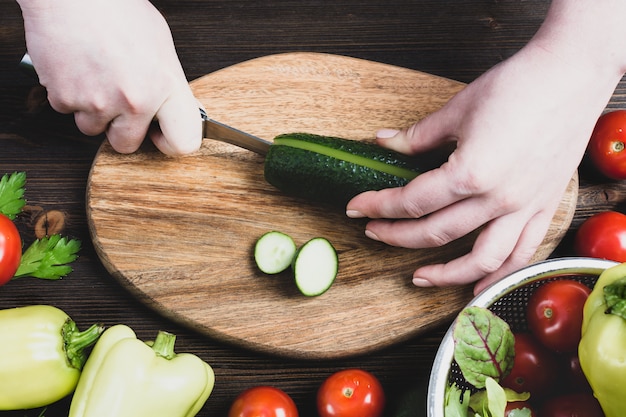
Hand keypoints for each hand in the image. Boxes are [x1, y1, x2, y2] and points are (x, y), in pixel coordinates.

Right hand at [17, 0, 200, 154]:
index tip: (159, 133)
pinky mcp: (66, 98)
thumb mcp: (160, 44)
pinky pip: (68, 110)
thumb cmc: (115, 9)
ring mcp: (99, 102)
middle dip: (121, 128)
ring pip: (93, 128)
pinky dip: (69, 94)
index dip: (169, 142)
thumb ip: (165, 82)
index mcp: (166, 85)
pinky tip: (76, 67)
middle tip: (116, 101)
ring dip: (92, 110)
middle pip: (127, 144)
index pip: (183, 142)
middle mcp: (136, 100)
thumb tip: (169, 106)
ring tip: (94, 74)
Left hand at [347, 30, 623, 293]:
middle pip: (436, 233)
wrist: (572, 73)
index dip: (378, 206)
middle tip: (372, 232)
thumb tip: (382, 144)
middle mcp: (497, 198)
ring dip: (446, 275)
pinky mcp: (544, 207)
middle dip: (396, 236)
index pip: (411, 201)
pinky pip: (522, 254)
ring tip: (419, 277)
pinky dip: (499, 276)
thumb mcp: (456, 110)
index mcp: (470, 172)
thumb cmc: (517, 85)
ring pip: (481, 259)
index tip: (357, 207)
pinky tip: (479, 287)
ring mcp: (524, 207)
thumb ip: (416, 136)